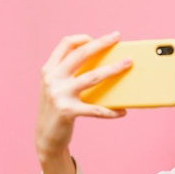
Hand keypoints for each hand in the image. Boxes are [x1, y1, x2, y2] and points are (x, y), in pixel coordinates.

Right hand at [36, 31, 131, 158]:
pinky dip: (111, 111)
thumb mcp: (58, 88)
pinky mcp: (68, 111)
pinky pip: (96, 109)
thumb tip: (103, 63)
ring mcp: (59, 94)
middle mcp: (52, 78)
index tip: (100, 39)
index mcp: (49, 69)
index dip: (83, 38)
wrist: (46, 137)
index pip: (66, 44)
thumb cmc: (59, 109)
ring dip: (113, 69)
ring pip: (92, 77)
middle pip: (81, 54)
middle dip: (101, 43)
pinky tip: (122, 111)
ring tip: (128, 64)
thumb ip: (70, 74)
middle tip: (117, 36)